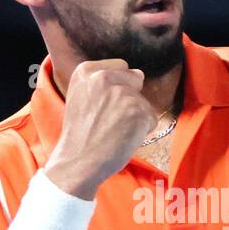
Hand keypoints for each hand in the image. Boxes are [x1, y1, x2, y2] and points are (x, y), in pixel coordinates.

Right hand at [42, 59, 156, 199]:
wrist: (77, 162)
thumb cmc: (79, 136)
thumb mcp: (79, 97)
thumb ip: (100, 84)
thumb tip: (136, 74)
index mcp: (86, 71)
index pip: (121, 67)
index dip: (118, 86)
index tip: (104, 105)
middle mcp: (104, 76)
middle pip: (136, 78)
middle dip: (130, 97)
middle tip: (111, 119)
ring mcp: (122, 93)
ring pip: (143, 101)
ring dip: (135, 117)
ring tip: (114, 132)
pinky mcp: (138, 110)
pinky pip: (151, 118)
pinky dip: (142, 131)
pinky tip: (123, 139)